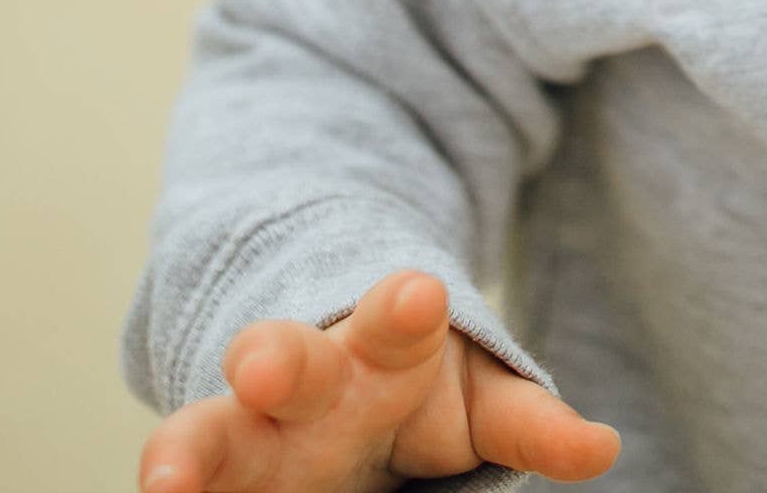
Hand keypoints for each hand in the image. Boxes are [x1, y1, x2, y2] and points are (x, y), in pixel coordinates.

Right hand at [136, 268, 619, 490]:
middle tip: (263, 364)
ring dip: (184, 455)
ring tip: (165, 481)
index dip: (403, 310)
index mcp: (379, 350)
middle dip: (273, 358)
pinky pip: (192, 487)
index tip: (418, 293)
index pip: (394, 323)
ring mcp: (241, 439)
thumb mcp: (478, 401)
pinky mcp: (213, 478)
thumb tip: (602, 450)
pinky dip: (179, 492)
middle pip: (284, 361)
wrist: (306, 389)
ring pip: (207, 435)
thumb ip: (532, 423)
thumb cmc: (408, 392)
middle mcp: (300, 389)